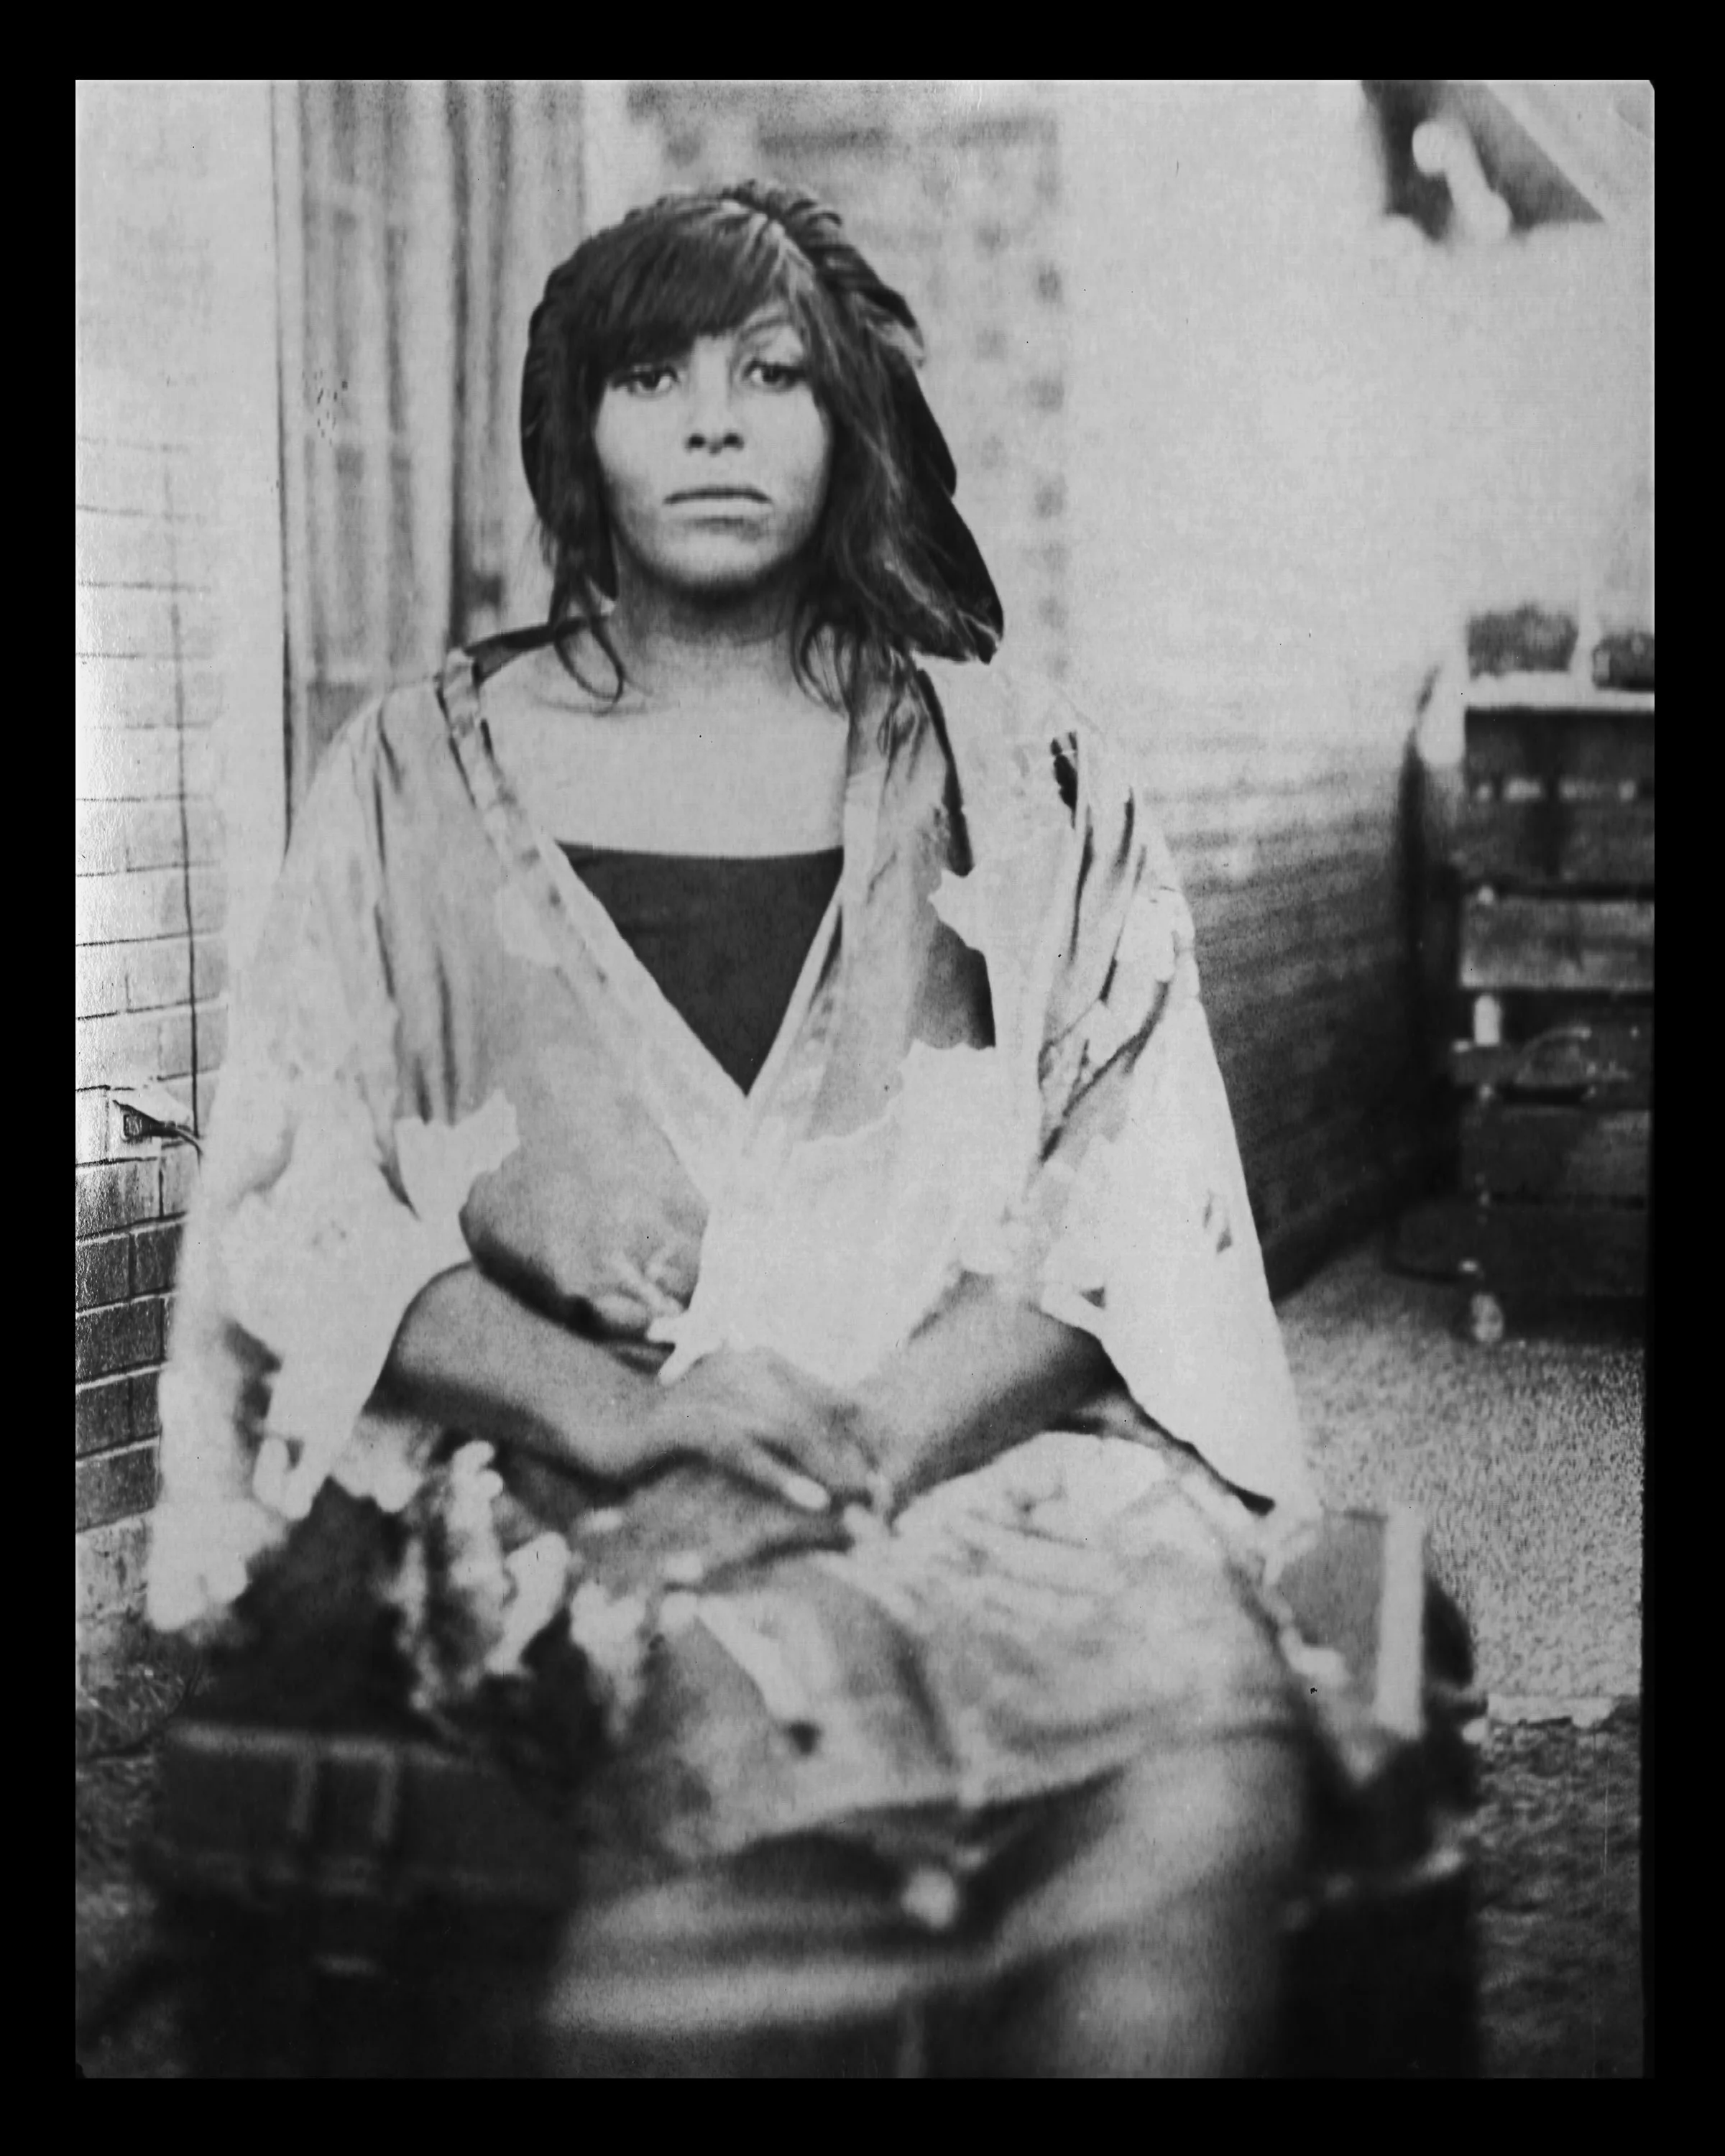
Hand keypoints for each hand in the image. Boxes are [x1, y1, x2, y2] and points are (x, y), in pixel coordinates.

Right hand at [649, 1346, 887, 1516]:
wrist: (601, 1419)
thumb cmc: (674, 1429)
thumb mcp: (737, 1424)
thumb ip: (779, 1431)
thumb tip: (834, 1458)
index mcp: (761, 1362)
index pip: (828, 1400)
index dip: (863, 1439)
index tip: (893, 1477)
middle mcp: (744, 1369)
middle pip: (818, 1416)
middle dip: (855, 1458)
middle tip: (892, 1498)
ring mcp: (717, 1393)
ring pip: (790, 1433)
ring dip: (831, 1471)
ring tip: (867, 1505)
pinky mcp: (689, 1423)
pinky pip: (746, 1453)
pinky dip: (781, 1478)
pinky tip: (813, 1503)